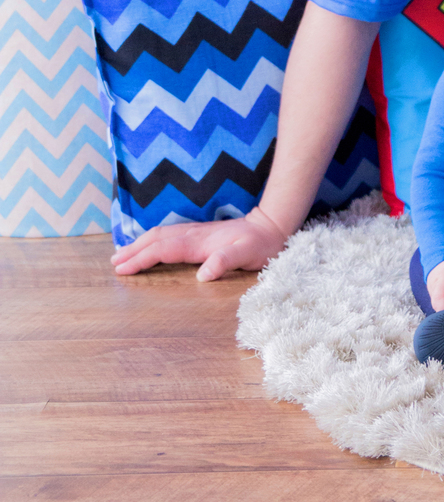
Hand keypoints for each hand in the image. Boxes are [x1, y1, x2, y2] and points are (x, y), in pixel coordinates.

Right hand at [110, 206, 287, 281]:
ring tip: (121, 256)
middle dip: (133, 251)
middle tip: (113, 264)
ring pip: (160, 236)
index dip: (141, 259)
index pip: (163, 249)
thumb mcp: (247, 255)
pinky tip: (147, 248)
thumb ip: (225, 262)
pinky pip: (168, 237)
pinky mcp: (199, 235)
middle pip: (155, 240)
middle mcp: (193, 235)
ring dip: (139, 245)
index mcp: (198, 242)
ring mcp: (195, 233)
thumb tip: (203, 275)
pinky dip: (152, 242)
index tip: (122, 269)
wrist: (272, 226)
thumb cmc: (260, 245)